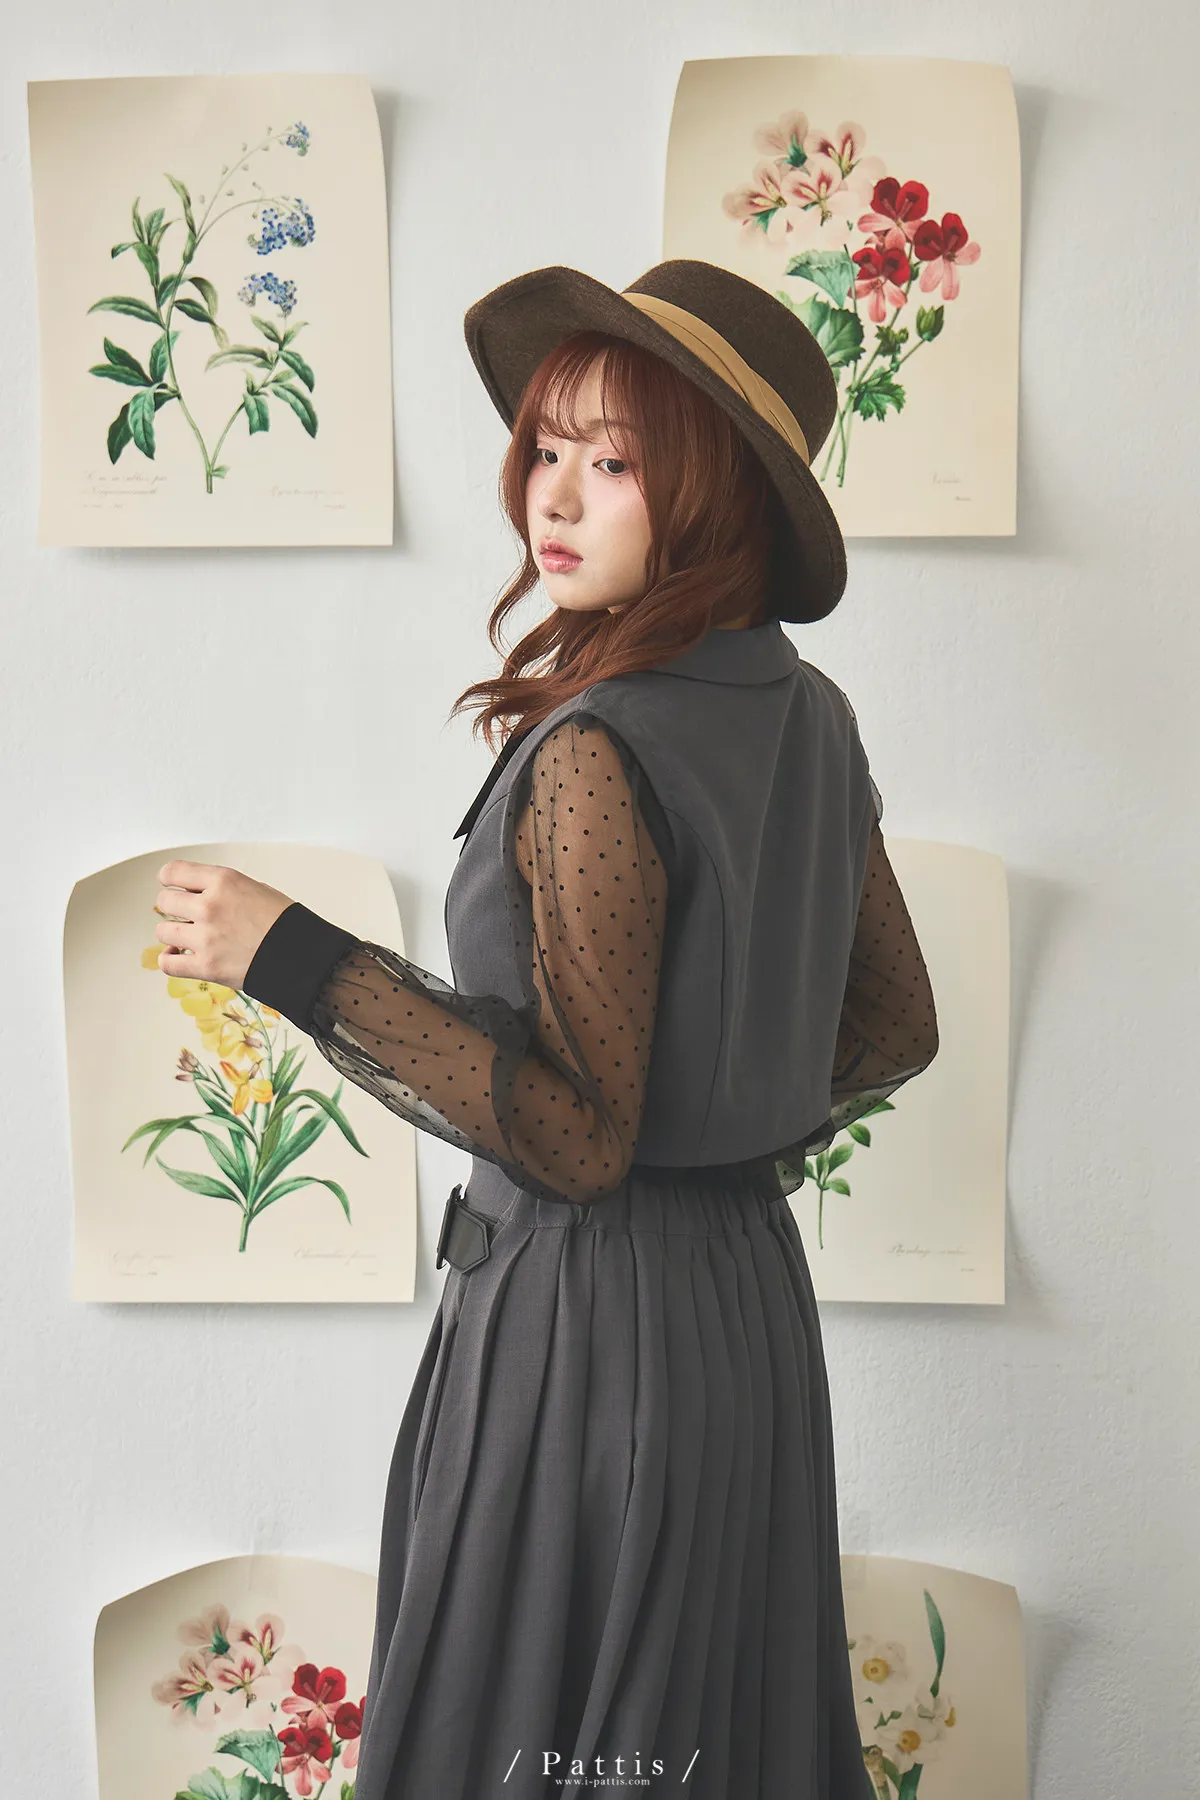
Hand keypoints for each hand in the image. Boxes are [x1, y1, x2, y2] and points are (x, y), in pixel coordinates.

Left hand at [153, 860, 294, 990]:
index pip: (172, 872)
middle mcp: (211, 906)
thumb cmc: (285, 923)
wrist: (303, 956)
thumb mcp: (255, 888)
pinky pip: (168, 963)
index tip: (173, 886)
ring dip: (173, 935)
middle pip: (164, 902)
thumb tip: (195, 893)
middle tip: (186, 915)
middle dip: (173, 908)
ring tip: (188, 938)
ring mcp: (206, 937)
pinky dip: (169, 960)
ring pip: (163, 932)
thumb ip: (222, 888)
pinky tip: (178, 956)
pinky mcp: (207, 966)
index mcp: (223, 881)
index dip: (169, 880)